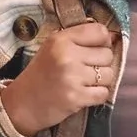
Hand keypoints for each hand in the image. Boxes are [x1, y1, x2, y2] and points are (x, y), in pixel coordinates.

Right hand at [0, 20, 116, 135]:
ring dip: (101, 81)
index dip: (103, 42)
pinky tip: (84, 94)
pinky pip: (104, 93)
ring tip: (83, 83)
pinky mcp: (76, 97)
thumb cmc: (41, 74)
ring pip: (109, 75)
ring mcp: (72, 77)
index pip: (100, 32)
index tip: (95, 49)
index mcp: (61, 39)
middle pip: (107, 54)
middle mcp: (67, 55)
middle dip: (101, 64)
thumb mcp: (53, 48)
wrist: (23, 103)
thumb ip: (78, 39)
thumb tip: (113, 37)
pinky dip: (97, 96)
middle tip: (85, 70)